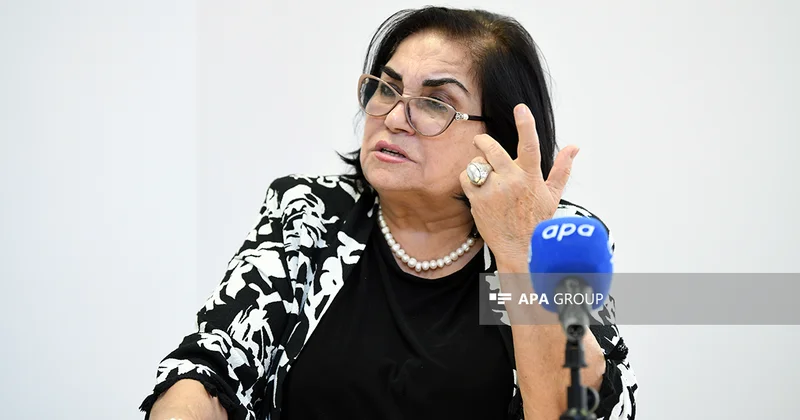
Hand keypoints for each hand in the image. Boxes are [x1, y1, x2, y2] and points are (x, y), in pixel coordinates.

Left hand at [459, 103, 578, 267]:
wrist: (519, 248)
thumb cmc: (536, 221)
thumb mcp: (553, 194)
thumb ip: (561, 168)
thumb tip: (574, 147)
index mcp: (530, 176)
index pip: (529, 145)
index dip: (525, 124)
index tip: (521, 108)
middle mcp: (511, 181)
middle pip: (491, 148)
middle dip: (483, 142)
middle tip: (481, 142)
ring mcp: (493, 191)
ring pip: (476, 163)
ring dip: (478, 165)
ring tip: (485, 176)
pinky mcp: (477, 201)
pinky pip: (466, 178)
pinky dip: (469, 179)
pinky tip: (478, 188)